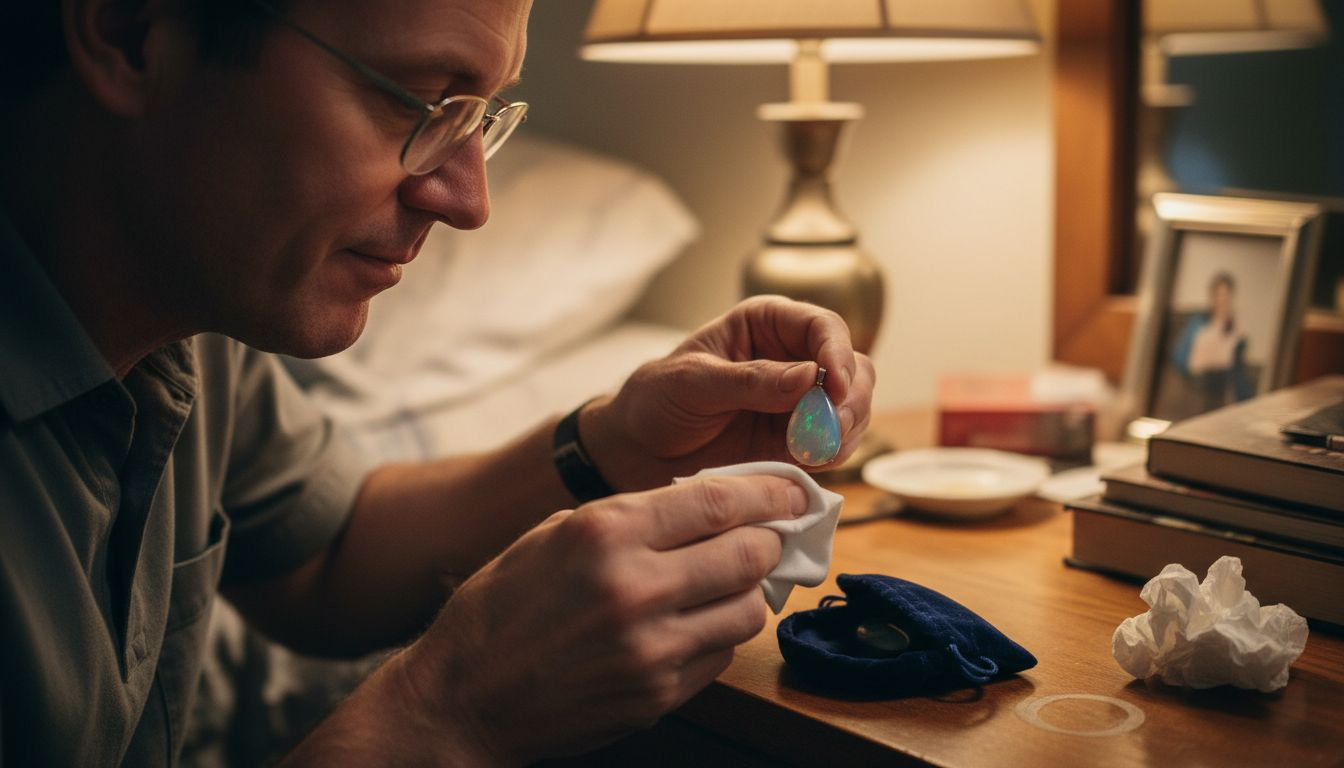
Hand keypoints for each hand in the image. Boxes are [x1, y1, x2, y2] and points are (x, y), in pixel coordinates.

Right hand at [392, 474, 803, 763]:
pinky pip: (720, 657)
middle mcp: (635, 587)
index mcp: (605, 533)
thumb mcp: (553, 534)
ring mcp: (650, 648)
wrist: (463, 697)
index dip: (767, 493)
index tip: (789, 491)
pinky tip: (695, 625)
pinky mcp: (657, 695)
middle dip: (769, 540)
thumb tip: (705, 502)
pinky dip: (718, 636)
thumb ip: (629, 516)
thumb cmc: (502, 606)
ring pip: (748, 610)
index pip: (719, 503)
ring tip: (730, 582)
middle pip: (749, 554)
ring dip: (750, 592)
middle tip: (770, 536)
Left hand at [586, 295, 875, 489]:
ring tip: (818, 450)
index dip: (837, 353)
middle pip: (852, 367)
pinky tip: (811, 462)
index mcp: (766, 325)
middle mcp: (792, 358)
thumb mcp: (692, 383)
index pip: (822, 326)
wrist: (636, 451)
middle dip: (850, 398)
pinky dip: (834, 454)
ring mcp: (800, 403)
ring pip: (853, 407)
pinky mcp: (798, 442)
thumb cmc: (656, 400)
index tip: (834, 387)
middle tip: (832, 429)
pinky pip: (836, 445)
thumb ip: (749, 380)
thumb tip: (809, 375)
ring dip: (847, 429)